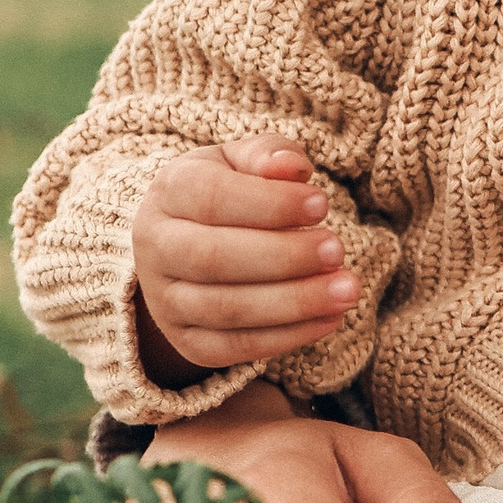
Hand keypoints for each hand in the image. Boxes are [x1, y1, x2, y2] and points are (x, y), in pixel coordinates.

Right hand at [131, 139, 358, 385]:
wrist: (189, 244)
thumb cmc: (229, 194)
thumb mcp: (243, 162)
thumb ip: (268, 155)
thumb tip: (292, 167)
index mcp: (169, 192)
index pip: (211, 198)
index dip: (270, 204)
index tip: (322, 205)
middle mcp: (156, 248)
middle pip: (213, 258)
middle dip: (284, 257)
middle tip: (338, 251)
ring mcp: (166, 300)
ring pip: (226, 309)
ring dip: (294, 303)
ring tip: (347, 290)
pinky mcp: (188, 341)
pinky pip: (236, 347)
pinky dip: (288, 336)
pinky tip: (331, 318)